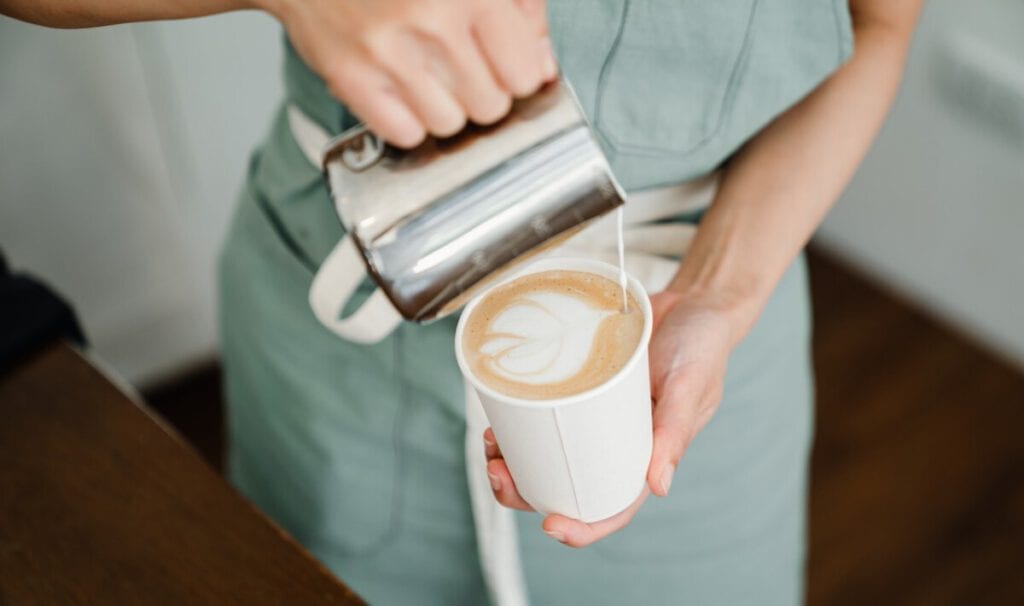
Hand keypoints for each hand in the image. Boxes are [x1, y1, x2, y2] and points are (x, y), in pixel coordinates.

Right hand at [260, 0, 556, 146]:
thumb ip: (521, 8)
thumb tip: (543, 66)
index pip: (525, 74)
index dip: (519, 75)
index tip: (505, 66)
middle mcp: (433, 20)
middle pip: (491, 106)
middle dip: (483, 92)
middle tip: (460, 67)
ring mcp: (389, 52)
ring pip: (451, 124)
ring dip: (445, 108)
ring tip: (428, 76)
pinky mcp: (351, 77)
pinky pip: (405, 134)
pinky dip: (408, 121)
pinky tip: (402, 92)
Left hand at [483, 289, 740, 546]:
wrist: (694, 301)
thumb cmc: (702, 347)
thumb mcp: (690, 386)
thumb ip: (675, 433)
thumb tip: (659, 487)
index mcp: (647, 455)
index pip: (613, 506)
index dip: (582, 526)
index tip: (550, 527)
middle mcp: (616, 442)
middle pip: (566, 485)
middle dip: (525, 491)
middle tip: (497, 472)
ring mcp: (594, 416)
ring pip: (548, 452)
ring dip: (513, 458)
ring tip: (489, 444)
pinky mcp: (578, 387)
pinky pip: (545, 411)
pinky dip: (519, 419)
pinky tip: (499, 414)